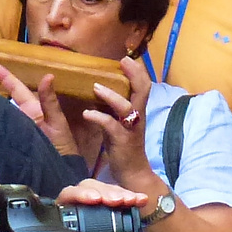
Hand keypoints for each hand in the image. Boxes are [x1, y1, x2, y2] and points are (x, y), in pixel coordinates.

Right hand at [0, 63, 91, 162]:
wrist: (60, 172)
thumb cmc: (62, 145)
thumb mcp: (57, 121)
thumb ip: (50, 101)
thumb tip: (48, 76)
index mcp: (32, 109)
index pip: (16, 89)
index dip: (5, 77)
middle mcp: (20, 119)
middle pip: (1, 102)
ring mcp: (12, 133)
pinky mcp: (7, 147)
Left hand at [83, 57, 157, 186]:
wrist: (132, 173)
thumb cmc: (123, 146)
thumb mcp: (120, 122)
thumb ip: (113, 107)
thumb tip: (99, 89)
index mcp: (137, 110)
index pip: (144, 86)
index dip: (137, 71)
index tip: (126, 58)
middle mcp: (137, 117)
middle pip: (143, 90)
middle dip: (134, 74)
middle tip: (122, 61)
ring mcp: (130, 129)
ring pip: (126, 107)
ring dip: (111, 95)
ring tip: (96, 87)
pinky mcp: (121, 141)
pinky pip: (111, 126)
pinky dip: (98, 117)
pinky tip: (87, 113)